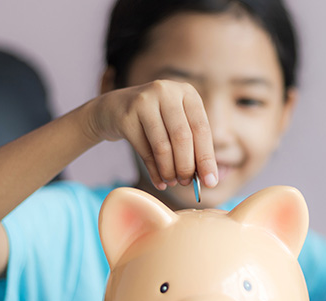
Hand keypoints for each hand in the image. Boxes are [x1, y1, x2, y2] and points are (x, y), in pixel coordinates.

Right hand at [90, 80, 217, 189]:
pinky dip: (154, 171)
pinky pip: (144, 151)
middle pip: (182, 137)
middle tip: (187, 183)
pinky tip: (159, 182)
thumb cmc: (156, 120)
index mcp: (187, 93)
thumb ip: (193, 145)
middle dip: (186, 166)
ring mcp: (144, 101)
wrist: (115, 108)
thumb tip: (207, 178)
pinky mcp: (126, 116)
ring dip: (169, 170)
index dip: (207, 158)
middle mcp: (167, 92)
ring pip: (162, 145)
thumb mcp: (178, 122)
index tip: (210, 182)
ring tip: (172, 182)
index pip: (201, 128)